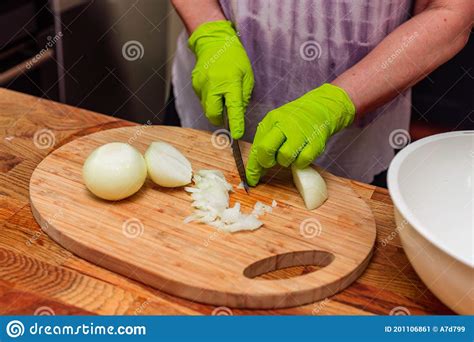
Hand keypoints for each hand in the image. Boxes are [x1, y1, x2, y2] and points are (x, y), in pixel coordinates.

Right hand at [189, 20, 253, 138]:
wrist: (214, 42)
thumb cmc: (234, 58)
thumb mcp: (247, 76)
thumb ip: (243, 96)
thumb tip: (238, 114)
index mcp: (230, 82)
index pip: (233, 108)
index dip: (235, 124)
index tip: (237, 135)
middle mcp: (213, 85)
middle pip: (213, 114)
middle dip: (220, 120)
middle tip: (228, 116)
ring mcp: (201, 85)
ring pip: (207, 108)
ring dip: (215, 108)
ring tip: (222, 93)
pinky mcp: (195, 85)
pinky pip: (203, 100)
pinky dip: (210, 99)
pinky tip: (215, 88)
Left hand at [245, 83, 354, 185]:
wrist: (320, 108)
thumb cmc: (293, 122)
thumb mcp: (275, 127)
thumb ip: (264, 146)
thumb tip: (255, 172)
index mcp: (272, 119)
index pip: (257, 146)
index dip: (253, 166)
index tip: (251, 180)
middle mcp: (285, 123)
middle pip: (266, 149)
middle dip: (266, 161)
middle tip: (272, 161)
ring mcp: (301, 132)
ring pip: (285, 157)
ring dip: (286, 161)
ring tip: (290, 153)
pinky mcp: (316, 141)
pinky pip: (303, 161)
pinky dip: (300, 162)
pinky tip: (301, 154)